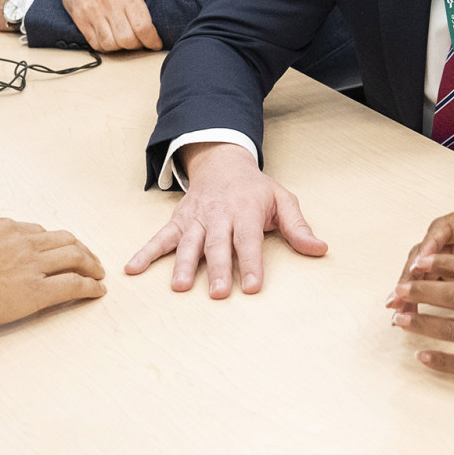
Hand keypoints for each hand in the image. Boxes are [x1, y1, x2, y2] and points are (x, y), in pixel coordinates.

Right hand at [46, 0, 180, 51]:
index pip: (143, 26)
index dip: (151, 40)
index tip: (156, 43)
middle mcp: (109, 4)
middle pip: (127, 39)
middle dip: (138, 45)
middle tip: (141, 42)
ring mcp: (93, 13)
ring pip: (111, 43)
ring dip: (121, 48)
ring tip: (126, 42)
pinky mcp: (80, 19)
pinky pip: (94, 42)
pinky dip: (105, 46)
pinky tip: (111, 40)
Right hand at [125, 141, 324, 296]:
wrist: (222, 161)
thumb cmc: (255, 188)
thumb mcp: (282, 199)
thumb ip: (298, 227)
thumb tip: (320, 249)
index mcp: (246, 211)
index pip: (249, 240)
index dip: (252, 264)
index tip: (253, 288)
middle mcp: (219, 215)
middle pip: (218, 245)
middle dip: (218, 269)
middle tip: (218, 293)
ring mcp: (196, 219)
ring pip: (188, 243)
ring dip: (183, 264)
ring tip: (180, 287)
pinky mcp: (178, 221)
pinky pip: (160, 238)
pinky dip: (146, 253)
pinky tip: (133, 269)